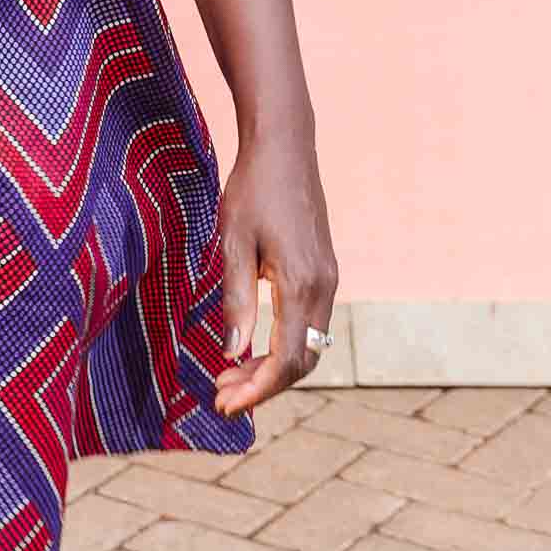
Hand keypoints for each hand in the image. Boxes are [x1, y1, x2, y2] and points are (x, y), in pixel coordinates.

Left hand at [212, 127, 337, 421]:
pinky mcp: (324, 271)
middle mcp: (324, 288)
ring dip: (272, 367)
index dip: (257, 390)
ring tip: (230, 375)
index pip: (287, 360)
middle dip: (263, 385)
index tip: (224, 404)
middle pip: (302, 362)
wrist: (285, 147)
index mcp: (301, 284)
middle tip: (221, 394)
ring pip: (308, 346)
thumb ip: (236, 298)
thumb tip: (232, 352)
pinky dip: (284, 344)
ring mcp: (328, 279)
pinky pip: (309, 325)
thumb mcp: (233, 241)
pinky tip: (252, 345)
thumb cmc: (253, 188)